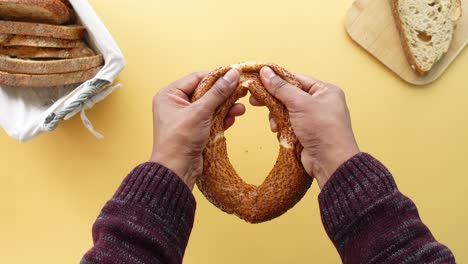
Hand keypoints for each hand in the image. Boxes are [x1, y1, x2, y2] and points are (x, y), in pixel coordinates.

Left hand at [150, 70, 242, 189]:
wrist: (176, 170)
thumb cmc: (179, 140)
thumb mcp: (200, 112)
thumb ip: (218, 92)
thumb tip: (233, 74)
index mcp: (169, 95)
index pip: (197, 78)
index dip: (217, 77)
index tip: (235, 74)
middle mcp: (176, 104)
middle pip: (205, 92)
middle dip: (224, 93)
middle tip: (242, 90)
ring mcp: (186, 118)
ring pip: (210, 106)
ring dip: (226, 106)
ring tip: (241, 107)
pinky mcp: (195, 130)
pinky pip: (211, 119)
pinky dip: (222, 118)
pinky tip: (233, 117)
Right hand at [251, 67, 359, 187]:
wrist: (330, 162)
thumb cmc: (323, 130)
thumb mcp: (300, 104)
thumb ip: (281, 88)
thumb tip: (265, 72)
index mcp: (324, 91)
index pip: (295, 79)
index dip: (276, 79)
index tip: (258, 78)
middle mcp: (319, 103)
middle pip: (288, 95)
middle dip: (273, 100)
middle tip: (254, 100)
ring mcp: (312, 119)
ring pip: (285, 111)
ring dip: (277, 117)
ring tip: (276, 125)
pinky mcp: (304, 133)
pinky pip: (287, 125)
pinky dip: (281, 128)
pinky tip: (279, 132)